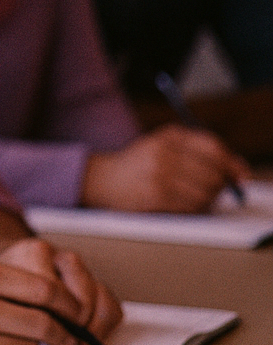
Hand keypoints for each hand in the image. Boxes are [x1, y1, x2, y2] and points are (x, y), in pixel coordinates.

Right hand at [83, 125, 250, 211]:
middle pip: (213, 173)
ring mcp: (159, 175)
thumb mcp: (166, 146)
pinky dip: (195, 208)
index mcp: (168, 136)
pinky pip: (191, 206)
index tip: (241, 176)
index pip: (213, 148)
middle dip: (221, 185)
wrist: (103, 179)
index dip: (232, 164)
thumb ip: (202, 153)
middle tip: (215, 190)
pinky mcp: (155, 196)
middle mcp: (163, 153)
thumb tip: (241, 172)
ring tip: (196, 197)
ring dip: (208, 200)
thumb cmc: (141, 164)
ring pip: (205, 192)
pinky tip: (185, 204)